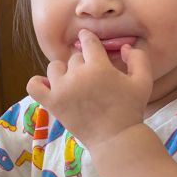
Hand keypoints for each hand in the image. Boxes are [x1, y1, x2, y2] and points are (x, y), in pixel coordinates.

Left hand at [26, 29, 151, 149]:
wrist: (115, 138)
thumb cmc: (131, 109)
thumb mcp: (143, 81)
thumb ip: (138, 58)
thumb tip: (123, 47)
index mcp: (99, 66)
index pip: (88, 41)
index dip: (88, 39)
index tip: (88, 41)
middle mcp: (78, 75)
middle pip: (74, 58)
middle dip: (83, 64)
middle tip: (92, 79)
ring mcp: (62, 89)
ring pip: (54, 67)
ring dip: (63, 72)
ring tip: (73, 83)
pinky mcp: (52, 103)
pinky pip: (33, 85)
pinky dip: (37, 83)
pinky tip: (48, 86)